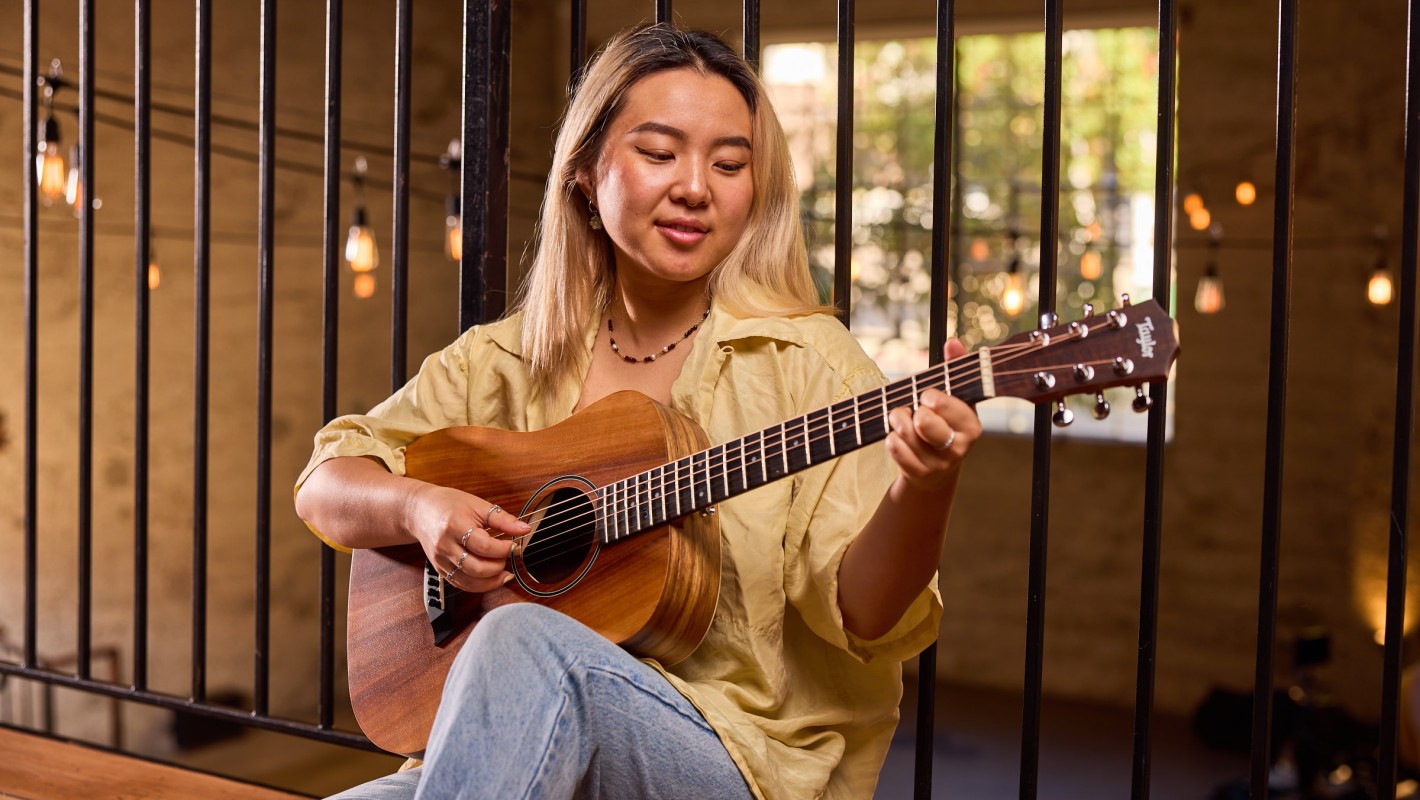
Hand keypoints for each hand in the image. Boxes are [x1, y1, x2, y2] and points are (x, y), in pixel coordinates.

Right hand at [405, 483, 530, 591]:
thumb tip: (524, 529)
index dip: (504, 549)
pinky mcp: (439, 570)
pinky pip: (460, 584)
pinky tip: (490, 578)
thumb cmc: (448, 504)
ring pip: (468, 582)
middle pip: (476, 568)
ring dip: (491, 581)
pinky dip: (478, 585)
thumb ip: (502, 519)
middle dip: (498, 566)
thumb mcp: (477, 505)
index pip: (484, 546)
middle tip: (507, 556)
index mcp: (455, 526)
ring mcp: (440, 560)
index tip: (514, 545)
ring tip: (503, 571)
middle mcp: (445, 546)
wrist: (419, 510)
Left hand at [884, 339, 981, 491]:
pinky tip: (895, 436)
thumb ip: (954, 368)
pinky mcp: (919, 475)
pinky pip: (896, 449)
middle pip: (924, 422)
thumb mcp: (953, 398)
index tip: (927, 396)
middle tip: (913, 408)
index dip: (931, 396)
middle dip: (911, 410)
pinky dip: (890, 439)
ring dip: (897, 421)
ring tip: (900, 419)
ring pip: (906, 434)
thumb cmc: (943, 424)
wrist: (936, 471)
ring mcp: (939, 464)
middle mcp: (959, 448)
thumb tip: (952, 342)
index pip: (946, 404)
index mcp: (971, 426)